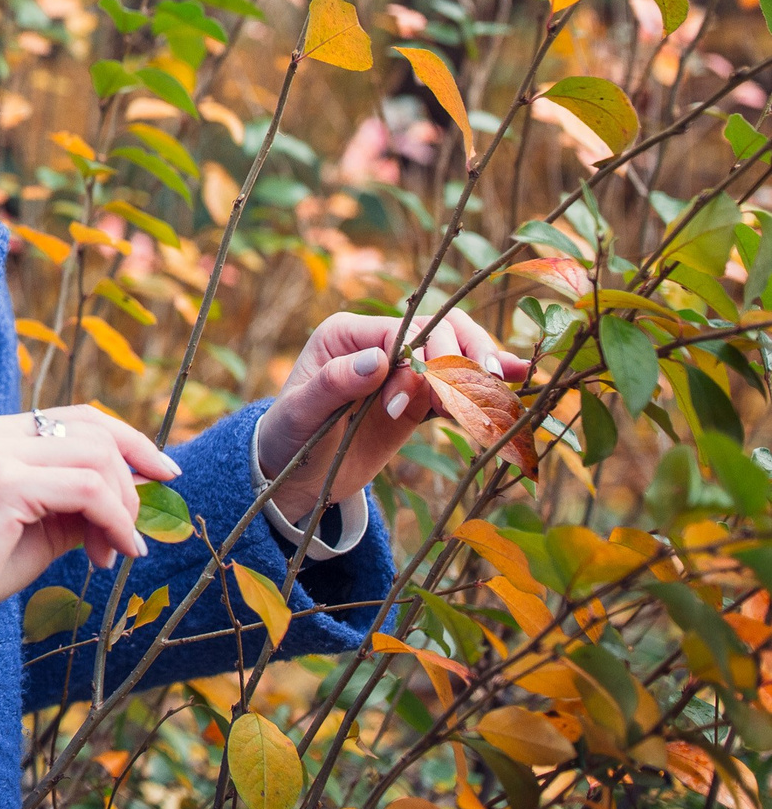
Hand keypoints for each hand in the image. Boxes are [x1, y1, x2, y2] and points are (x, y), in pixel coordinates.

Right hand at [0, 405, 180, 633]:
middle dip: (134, 481)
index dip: (132, 441)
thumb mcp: (38, 527)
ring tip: (113, 552)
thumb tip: (137, 495)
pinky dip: (114, 523)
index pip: (82, 417)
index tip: (165, 474)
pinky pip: (88, 492)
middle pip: (97, 432)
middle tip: (133, 536)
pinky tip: (110, 554)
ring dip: (123, 510)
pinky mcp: (4, 485)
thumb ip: (78, 503)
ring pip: (98, 459)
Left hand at [256, 308, 530, 526]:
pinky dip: (486, 384)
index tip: (411, 403)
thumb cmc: (288, 438)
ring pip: (456, 352)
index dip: (418, 361)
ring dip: (481, 368)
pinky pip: (457, 385)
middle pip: (438, 332)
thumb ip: (335, 384)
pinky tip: (520, 379)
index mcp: (346, 334)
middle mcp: (378, 342)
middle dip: (459, 359)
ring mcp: (403, 369)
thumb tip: (379, 360)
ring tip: (501, 389)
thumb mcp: (301, 413)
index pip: (400, 333)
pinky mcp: (419, 398)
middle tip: (472, 393)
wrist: (294, 475)